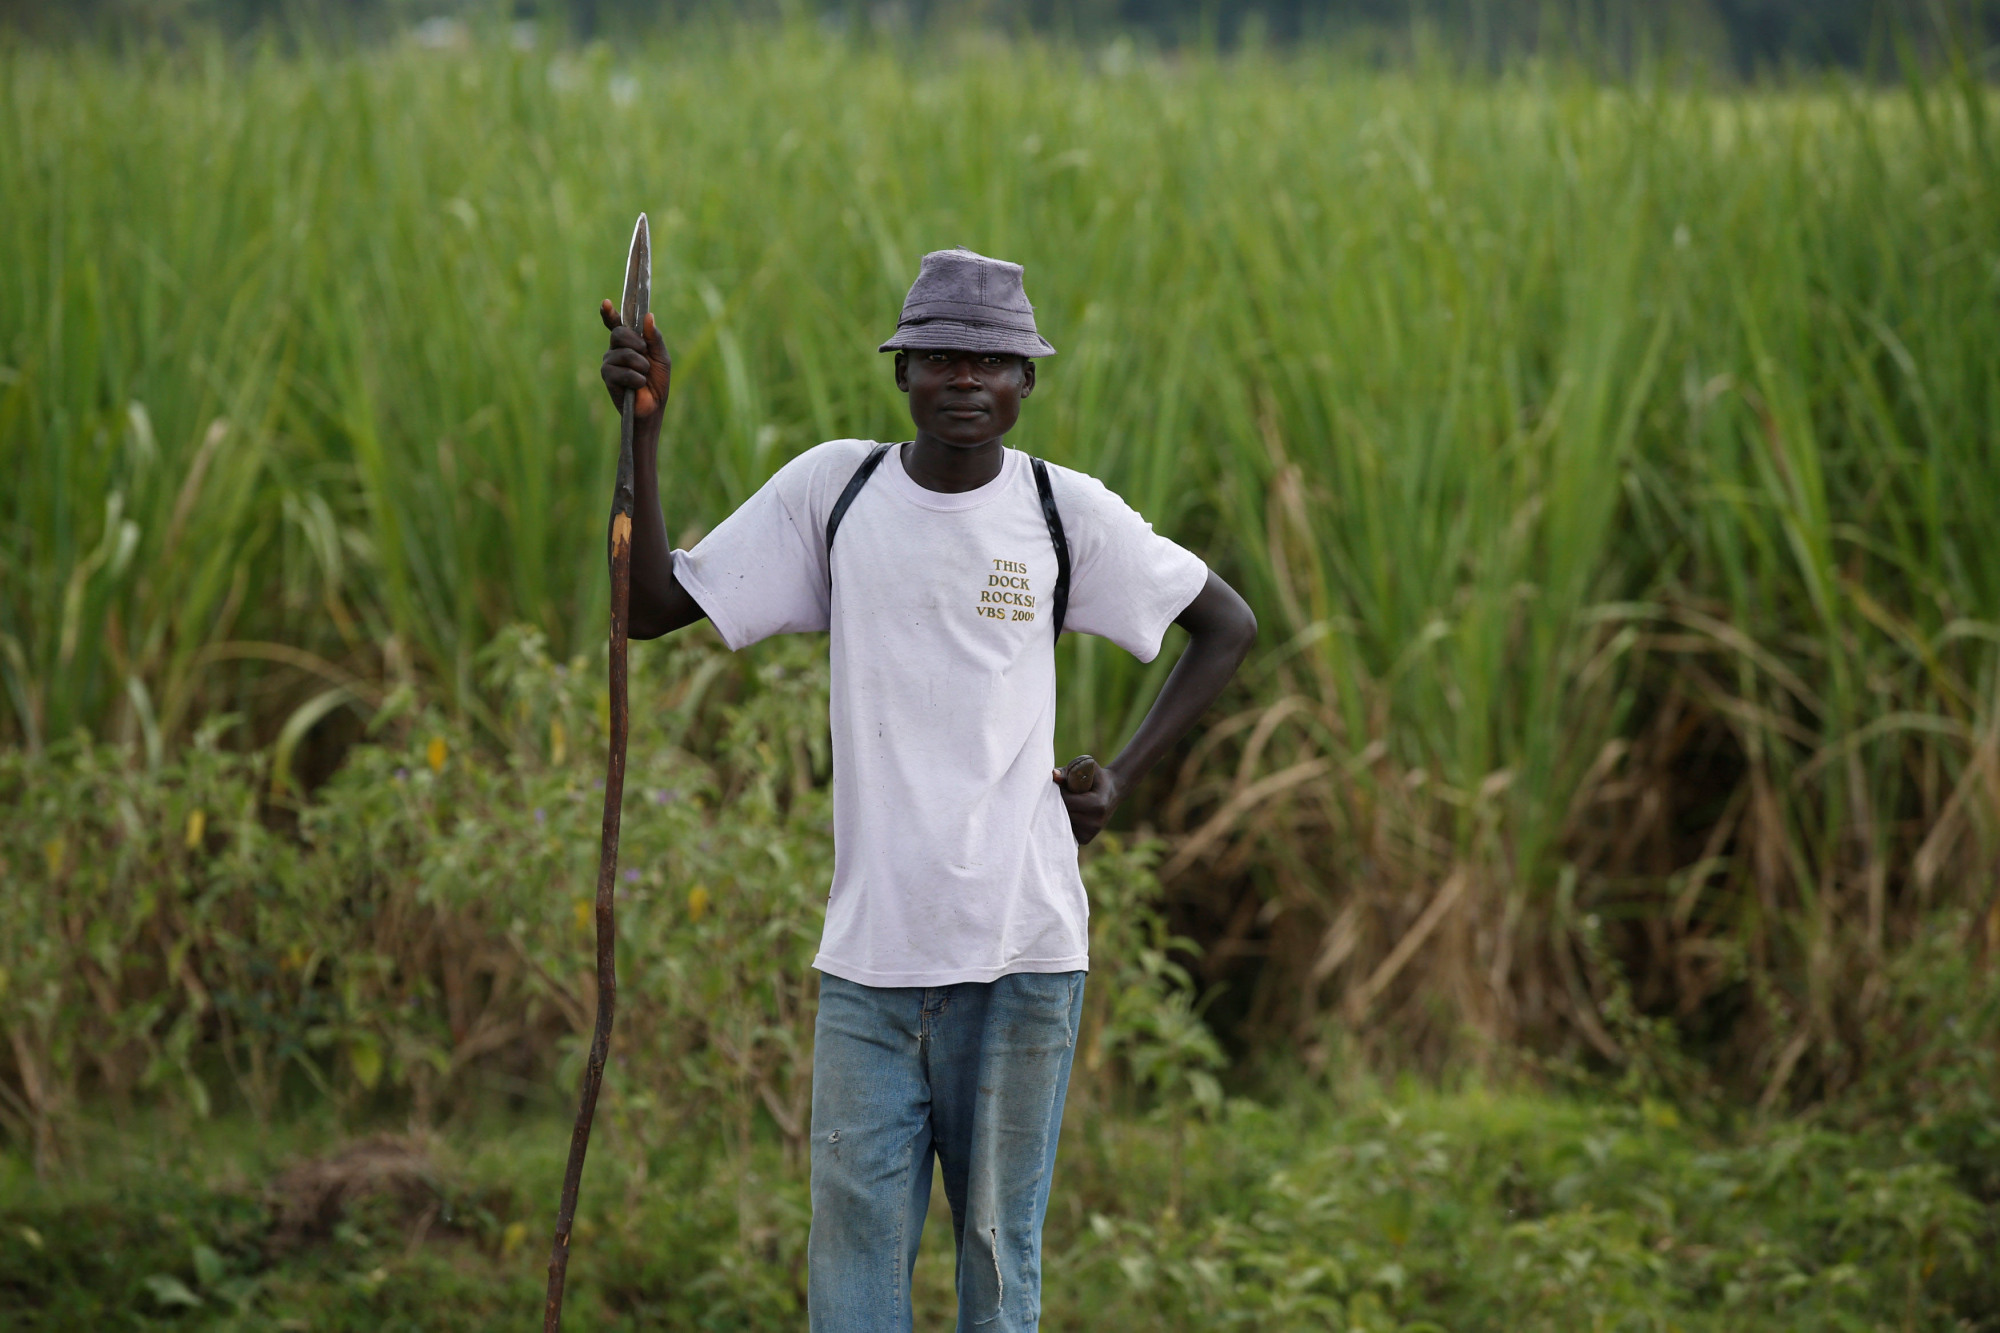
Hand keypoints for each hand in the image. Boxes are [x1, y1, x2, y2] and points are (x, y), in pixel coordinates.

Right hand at [599, 301, 670, 421]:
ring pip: (623, 353)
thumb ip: (654, 338)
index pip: (615, 324)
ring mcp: (609, 363)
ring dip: (640, 365)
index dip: (609, 313)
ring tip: (644, 376)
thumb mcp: (661, 358)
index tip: (606, 303)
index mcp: (628, 343)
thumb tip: (649, 316)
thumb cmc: (657, 382)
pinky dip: (636, 378)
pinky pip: (622, 371)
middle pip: (619, 333)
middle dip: (636, 343)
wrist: (654, 407)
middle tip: (645, 354)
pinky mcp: (608, 377)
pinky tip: (638, 385)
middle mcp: (615, 350)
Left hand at [1053, 754, 1120, 844]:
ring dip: (1061, 813)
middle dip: (1059, 803)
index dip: (1061, 792)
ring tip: (1071, 804)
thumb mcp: (1087, 768)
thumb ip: (1069, 770)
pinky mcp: (1086, 838)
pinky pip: (1066, 830)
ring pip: (1063, 823)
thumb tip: (1054, 775)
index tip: (1064, 785)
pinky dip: (1065, 822)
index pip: (1067, 801)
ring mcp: (1091, 832)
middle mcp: (1095, 822)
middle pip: (1064, 813)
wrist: (1113, 790)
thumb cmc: (1097, 777)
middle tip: (1065, 794)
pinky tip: (1072, 813)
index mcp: (1097, 805)